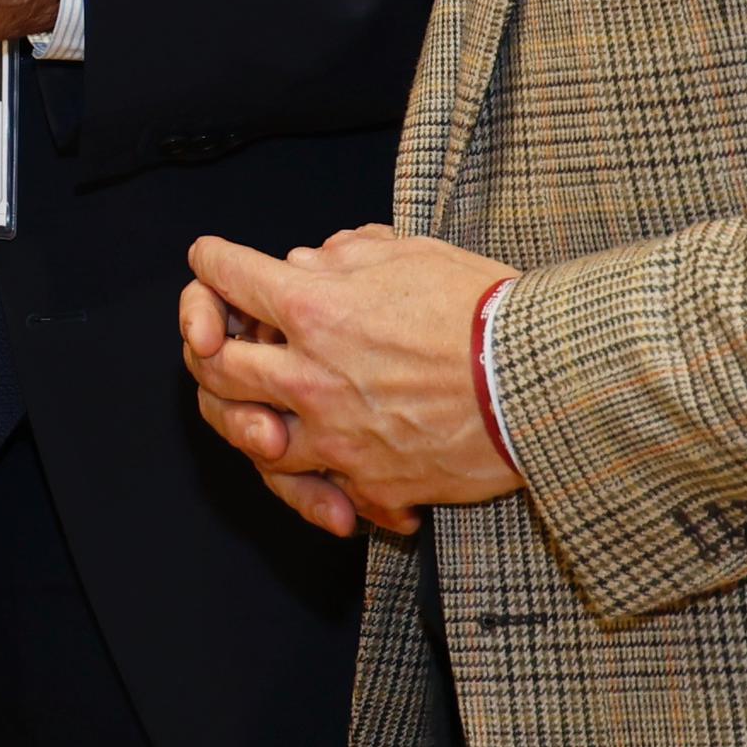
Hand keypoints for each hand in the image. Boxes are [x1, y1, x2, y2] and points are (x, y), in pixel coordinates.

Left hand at [178, 225, 521, 540]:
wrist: (543, 385)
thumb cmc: (484, 309)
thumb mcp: (411, 256)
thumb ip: (344, 256)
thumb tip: (304, 263)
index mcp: (313, 308)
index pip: (227, 275)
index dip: (213, 262)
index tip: (213, 261)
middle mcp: (309, 376)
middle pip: (215, 365)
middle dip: (203, 347)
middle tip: (214, 341)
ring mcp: (336, 438)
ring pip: (252, 439)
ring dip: (246, 420)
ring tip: (259, 412)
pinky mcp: (371, 485)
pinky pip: (320, 490)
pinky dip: (316, 484)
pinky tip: (326, 472)